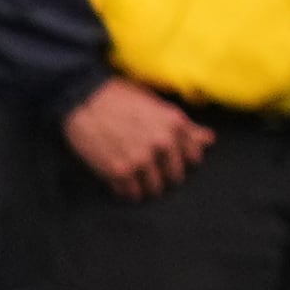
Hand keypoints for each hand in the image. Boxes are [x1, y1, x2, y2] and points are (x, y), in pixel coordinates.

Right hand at [65, 76, 213, 199]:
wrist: (80, 96)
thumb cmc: (118, 97)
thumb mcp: (156, 105)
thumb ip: (185, 126)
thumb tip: (209, 139)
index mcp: (175, 125)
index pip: (193, 157)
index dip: (180, 158)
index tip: (167, 158)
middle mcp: (161, 144)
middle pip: (174, 176)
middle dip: (162, 174)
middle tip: (148, 168)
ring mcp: (140, 159)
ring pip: (153, 188)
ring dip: (144, 185)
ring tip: (133, 177)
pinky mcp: (118, 171)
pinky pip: (130, 193)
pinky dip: (126, 190)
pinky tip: (119, 180)